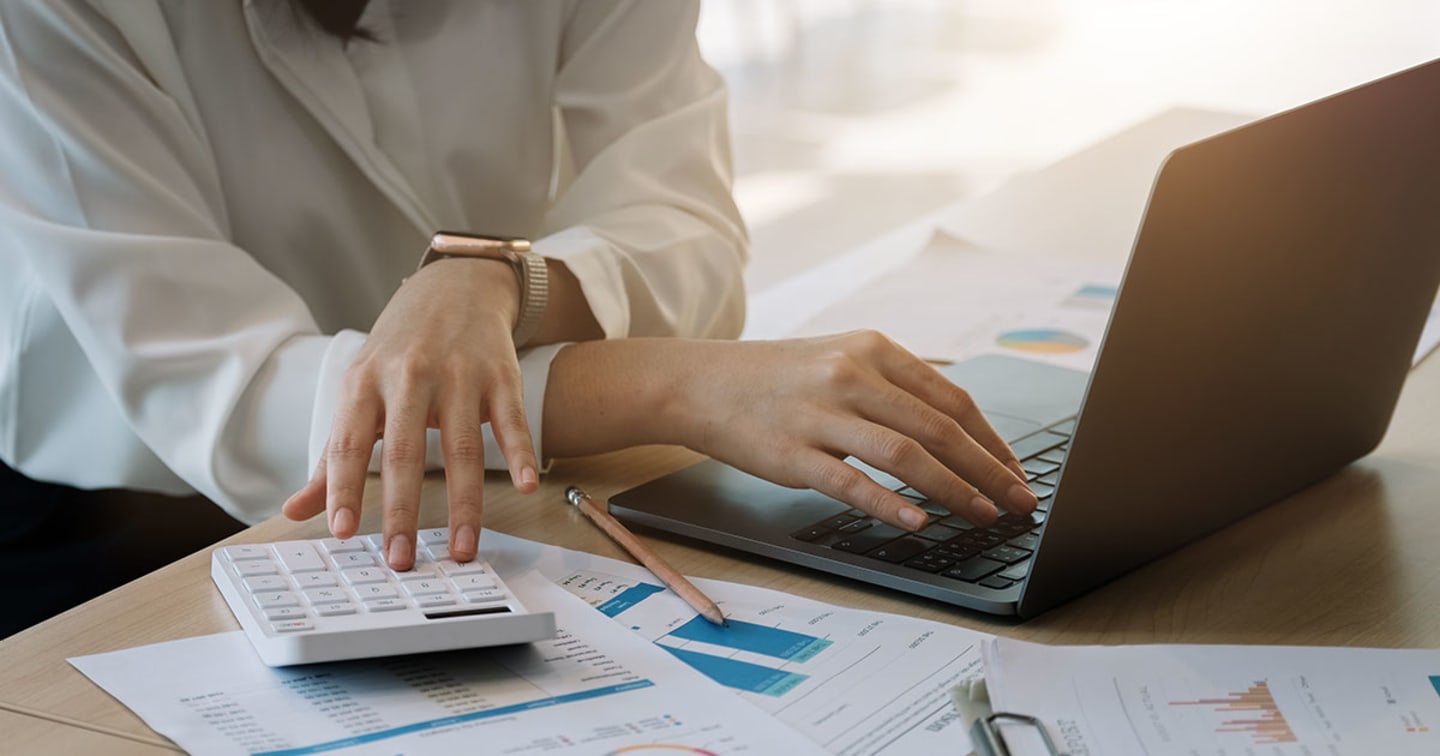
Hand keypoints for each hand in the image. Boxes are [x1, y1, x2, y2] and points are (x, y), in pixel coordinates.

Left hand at [282, 259, 538, 568]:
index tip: (343, 531)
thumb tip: (296, 511)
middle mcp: (410, 376)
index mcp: (365, 383)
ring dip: (464, 504)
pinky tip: (524, 485)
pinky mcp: (500, 375)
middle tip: (401, 559)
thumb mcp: (359, 391)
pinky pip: (511, 421)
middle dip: (403, 510)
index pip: (350, 443)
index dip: (345, 488)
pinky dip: (520, 453)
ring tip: (461, 549)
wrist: (453, 287)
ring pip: (462, 447)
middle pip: (406, 452)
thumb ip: (334, 454)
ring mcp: (459, 375)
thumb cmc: (399, 351)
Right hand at [543, 332, 1035, 531]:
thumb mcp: (839, 357)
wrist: (698, 381)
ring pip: (905, 455)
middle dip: (989, 470)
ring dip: (954, 490)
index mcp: (872, 350)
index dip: (992, 440)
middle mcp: (851, 376)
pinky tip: (918, 522)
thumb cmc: (775, 377)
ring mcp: (821, 414)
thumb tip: (954, 425)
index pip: (952, 398)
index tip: (1016, 471)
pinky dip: (890, 504)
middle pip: (939, 428)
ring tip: (984, 516)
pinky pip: (850, 482)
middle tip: (1020, 502)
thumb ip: (892, 384)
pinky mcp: (791, 454)